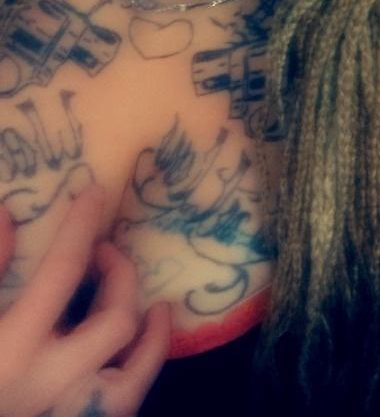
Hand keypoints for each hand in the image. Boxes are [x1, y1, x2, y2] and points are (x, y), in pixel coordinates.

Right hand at [0, 185, 170, 416]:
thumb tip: (8, 214)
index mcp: (14, 349)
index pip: (61, 272)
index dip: (80, 227)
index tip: (94, 193)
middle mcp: (50, 383)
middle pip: (114, 322)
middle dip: (119, 276)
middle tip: (104, 250)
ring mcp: (68, 412)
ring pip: (132, 379)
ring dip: (150, 340)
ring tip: (156, 306)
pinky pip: (122, 403)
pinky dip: (139, 372)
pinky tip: (143, 347)